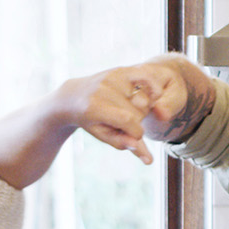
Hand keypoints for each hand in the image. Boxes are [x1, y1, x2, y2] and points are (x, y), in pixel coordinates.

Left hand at [61, 56, 206, 163]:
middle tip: (123, 120)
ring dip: (141, 108)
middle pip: (137, 111)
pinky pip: (146, 77)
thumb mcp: (102, 134)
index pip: (127, 120)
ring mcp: (112, 77)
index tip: (135, 136)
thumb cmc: (90, 120)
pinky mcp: (120, 69)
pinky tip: (155, 95)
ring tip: (127, 108)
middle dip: (137, 120)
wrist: (74, 95)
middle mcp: (103, 89)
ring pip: (143, 99)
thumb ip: (123, 143)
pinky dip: (153, 87)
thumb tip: (148, 159)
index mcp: (95, 107)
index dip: (136, 132)